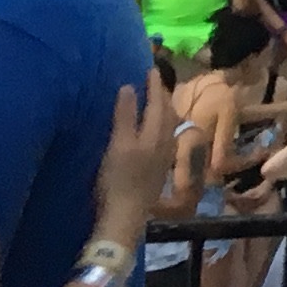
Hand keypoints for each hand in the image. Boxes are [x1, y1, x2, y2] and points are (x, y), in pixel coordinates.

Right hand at [93, 70, 174, 240]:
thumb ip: (124, 116)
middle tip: (154, 83)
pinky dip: (160, 126)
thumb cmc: (118, 180)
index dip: (154, 86)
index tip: (151, 69)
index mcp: (155, 134)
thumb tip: (129, 87)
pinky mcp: (157, 170)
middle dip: (161, 96)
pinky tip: (153, 132)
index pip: (158, 103)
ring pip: (168, 127)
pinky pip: (164, 138)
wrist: (125, 217)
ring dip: (163, 111)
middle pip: (167, 114)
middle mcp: (164, 143)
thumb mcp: (117, 145)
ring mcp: (163, 158)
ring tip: (155, 103)